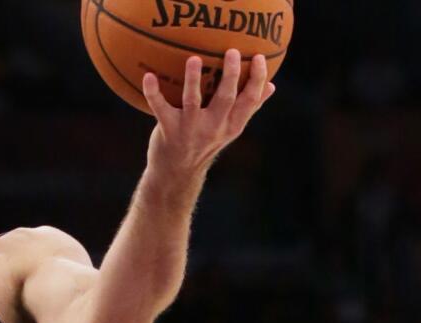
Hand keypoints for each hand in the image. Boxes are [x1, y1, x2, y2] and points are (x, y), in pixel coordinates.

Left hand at [143, 49, 275, 174]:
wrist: (176, 172)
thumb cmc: (205, 144)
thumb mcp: (229, 130)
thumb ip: (248, 108)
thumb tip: (271, 85)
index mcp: (231, 125)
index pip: (250, 100)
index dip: (257, 78)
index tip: (260, 57)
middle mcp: (213, 127)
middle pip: (226, 98)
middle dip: (231, 75)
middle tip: (232, 51)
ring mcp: (190, 129)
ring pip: (192, 101)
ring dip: (192, 79)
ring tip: (194, 59)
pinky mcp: (168, 130)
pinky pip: (159, 108)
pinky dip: (153, 92)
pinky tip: (148, 76)